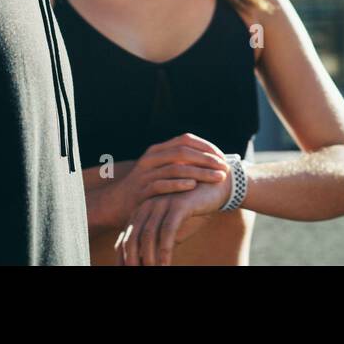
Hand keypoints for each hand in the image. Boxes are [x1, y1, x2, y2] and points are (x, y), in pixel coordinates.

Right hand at [98, 134, 228, 230]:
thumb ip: (178, 162)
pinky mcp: (142, 190)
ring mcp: (145, 174)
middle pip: (183, 152)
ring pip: (176, 168)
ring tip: (217, 178)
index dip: (206, 146)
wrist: (118, 203)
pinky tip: (194, 186)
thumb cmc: (147, 187)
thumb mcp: (160, 169)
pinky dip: (179, 184)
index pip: (185, 140)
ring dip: (200, 173)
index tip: (222, 157)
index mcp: (157, 150)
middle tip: (224, 168)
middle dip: (207, 159)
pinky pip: (162, 184)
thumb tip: (208, 159)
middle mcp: (151, 158)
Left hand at [115, 171, 232, 265]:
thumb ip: (158, 243)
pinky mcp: (178, 204)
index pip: (125, 239)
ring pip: (148, 236)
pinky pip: (167, 231)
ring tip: (153, 272)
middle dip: (131, 260)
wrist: (215, 187)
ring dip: (149, 259)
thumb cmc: (191, 211)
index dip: (122, 258)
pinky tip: (165, 264)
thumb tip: (147, 263)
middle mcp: (146, 206)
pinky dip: (165, 250)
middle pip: (132, 238)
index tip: (124, 271)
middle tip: (134, 274)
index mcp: (141, 212)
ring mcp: (161, 203)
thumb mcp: (172, 229)